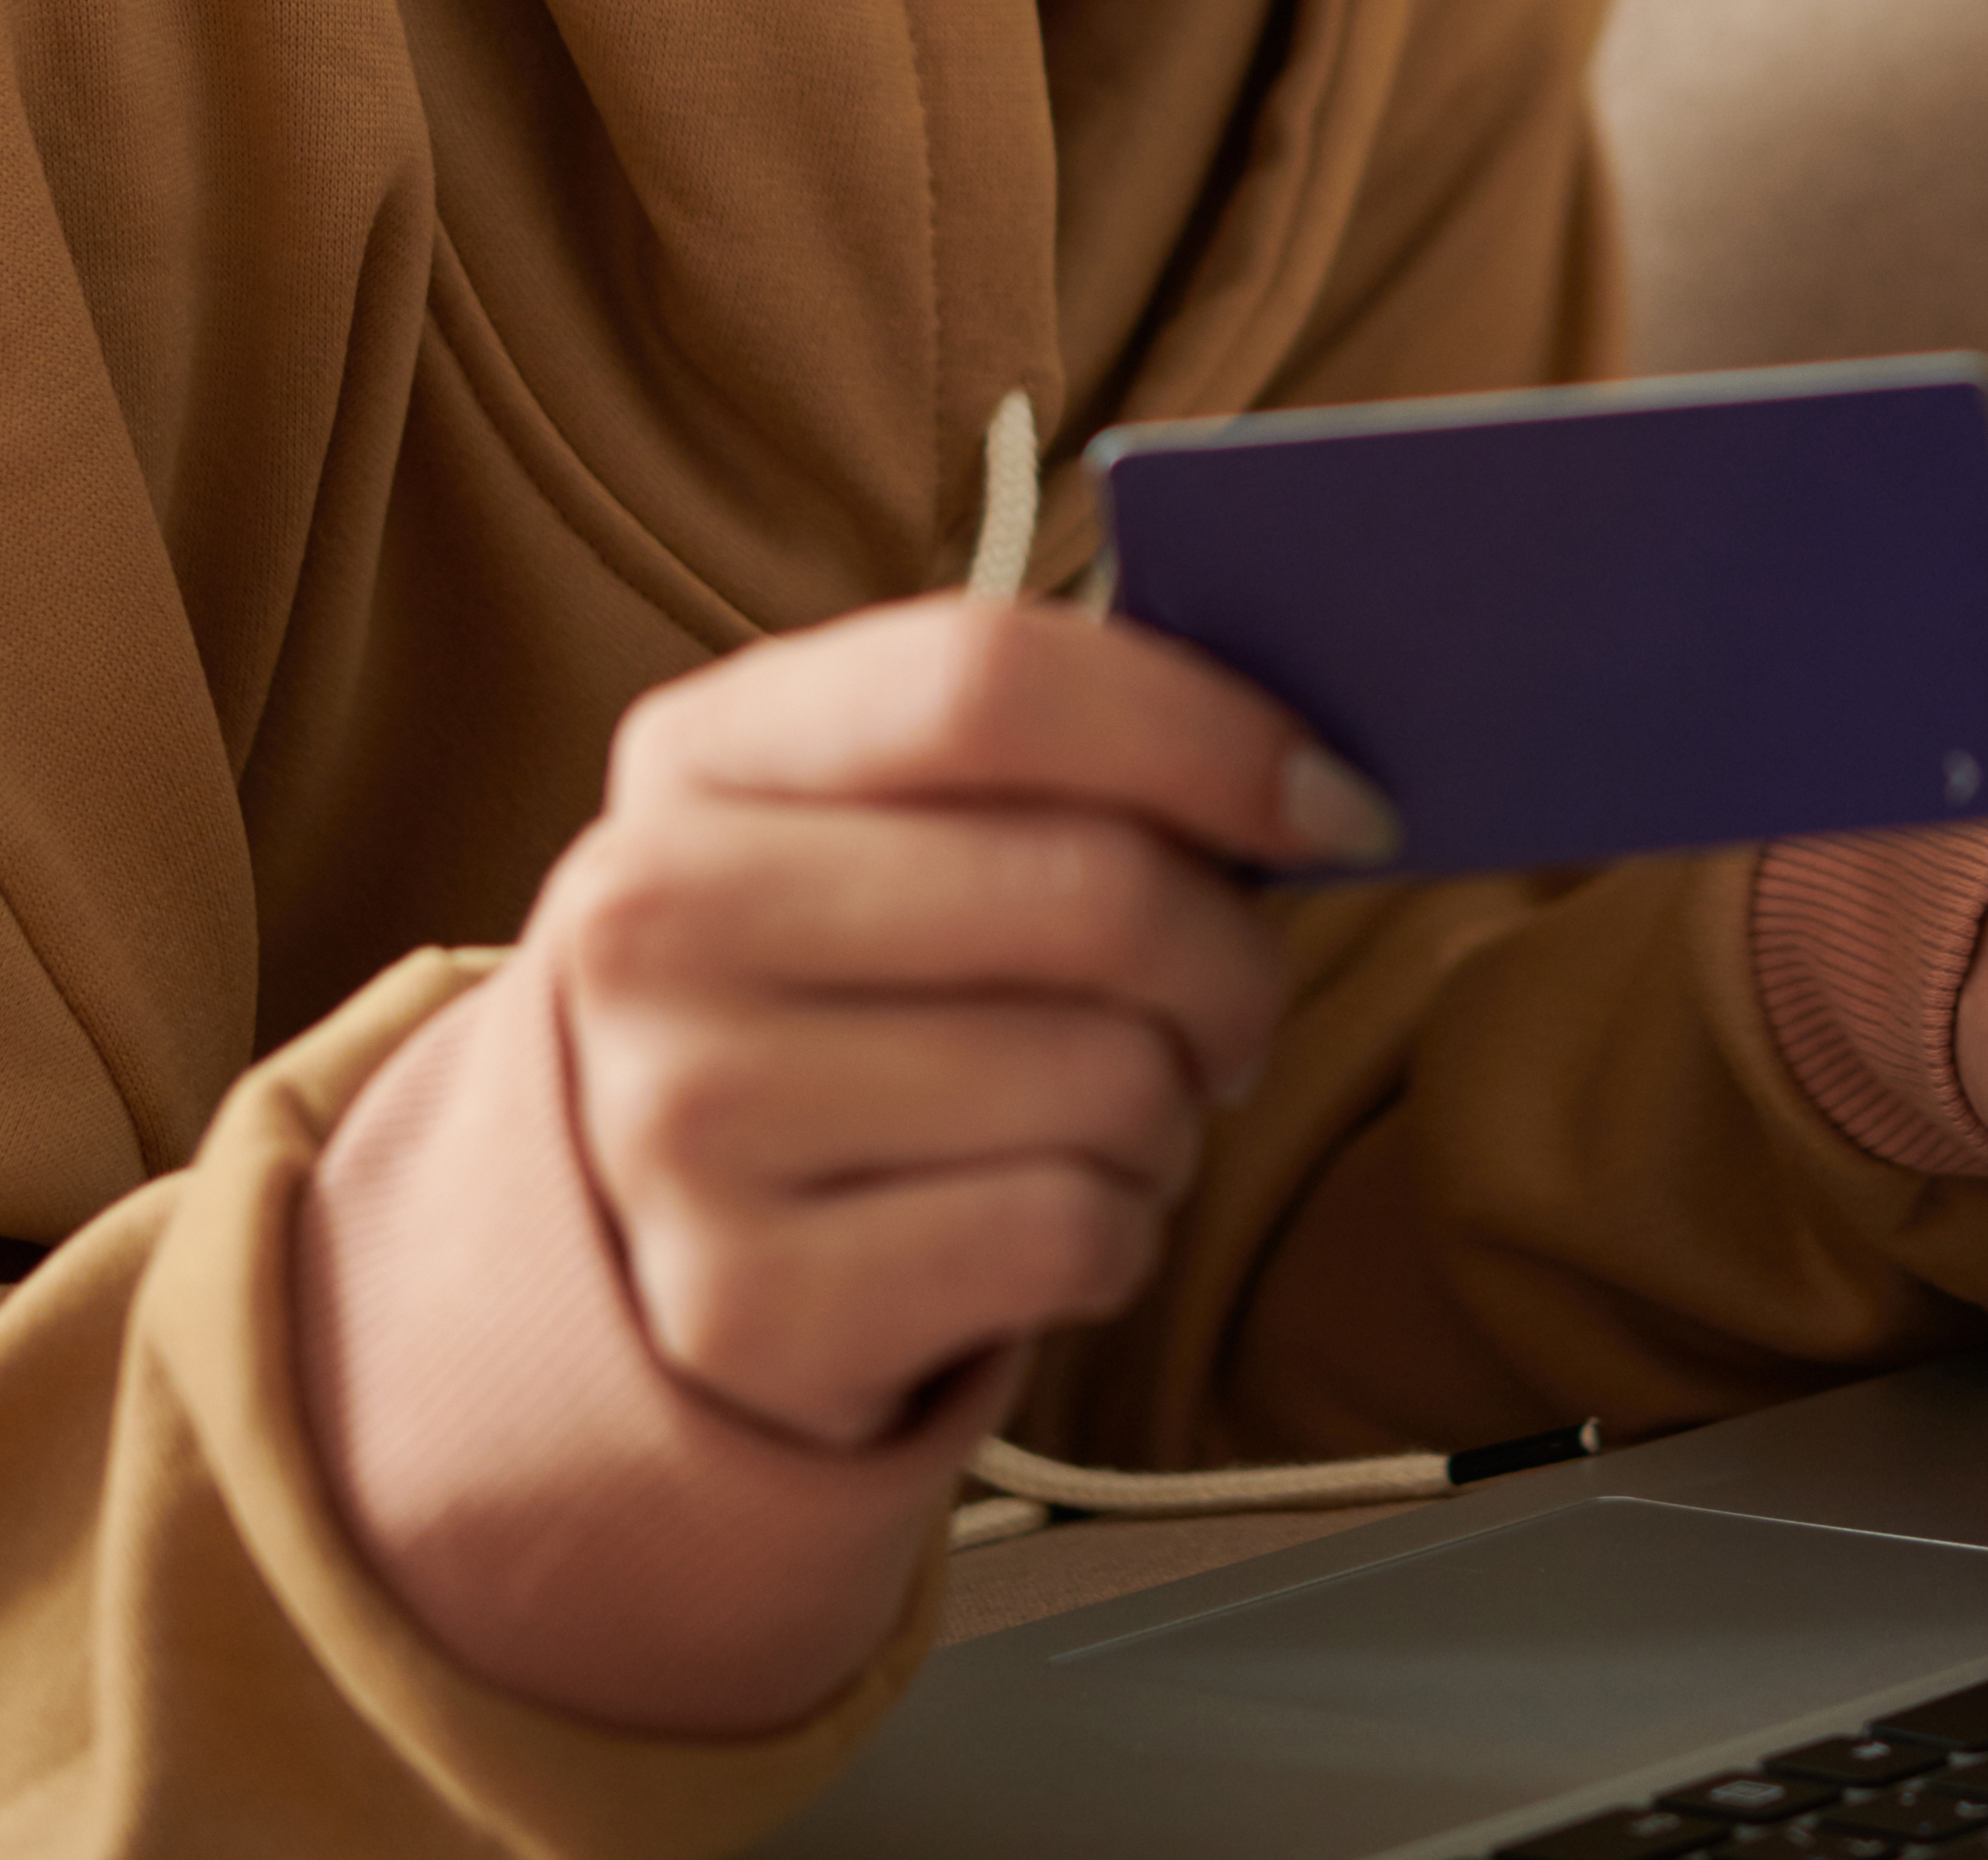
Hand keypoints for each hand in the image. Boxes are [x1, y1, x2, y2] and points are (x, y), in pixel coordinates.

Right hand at [549, 595, 1389, 1445]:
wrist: (665, 1245)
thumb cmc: (853, 992)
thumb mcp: (889, 827)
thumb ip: (1050, 754)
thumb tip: (1312, 770)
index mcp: (696, 751)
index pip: (986, 681)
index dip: (1204, 733)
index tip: (1337, 805)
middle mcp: (649, 921)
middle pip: (1085, 888)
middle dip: (1229, 955)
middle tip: (1235, 1002)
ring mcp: (675, 1122)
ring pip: (1104, 1076)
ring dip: (1166, 1108)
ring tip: (1098, 1115)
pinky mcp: (744, 1306)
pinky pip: (1068, 1232)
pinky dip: (1118, 1231)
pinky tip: (1045, 1213)